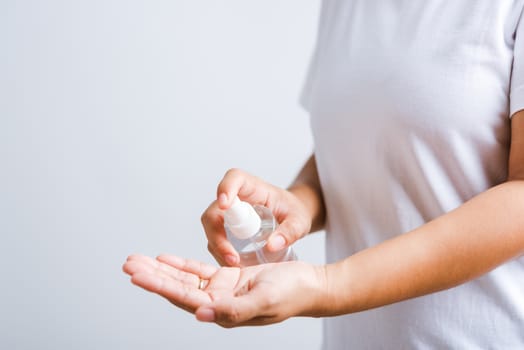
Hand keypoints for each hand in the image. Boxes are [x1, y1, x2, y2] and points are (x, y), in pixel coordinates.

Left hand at [123, 254, 325, 326]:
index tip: (137, 274)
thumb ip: (234, 310)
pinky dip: (182, 265)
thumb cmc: (292, 293)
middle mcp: (218, 303)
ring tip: (138, 260)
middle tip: (128, 264)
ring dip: (162, 269)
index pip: (184, 298)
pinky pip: (200, 271)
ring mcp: (223, 290)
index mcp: (224, 312)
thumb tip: (199, 313)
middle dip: (152, 276)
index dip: (159, 285)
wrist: (311, 284)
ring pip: (185, 279)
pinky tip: (165, 258)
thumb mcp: (265, 300)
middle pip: (178, 288)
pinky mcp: (229, 278)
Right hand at [202, 168, 311, 265]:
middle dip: (217, 235)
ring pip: (211, 227)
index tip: (224, 205)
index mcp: (253, 187)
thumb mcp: (299, 221)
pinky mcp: (226, 227)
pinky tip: (235, 265)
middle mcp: (236, 198)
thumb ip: (290, 232)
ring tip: (236, 264)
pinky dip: (221, 253)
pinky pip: (215, 239)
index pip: (234, 178)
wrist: (291, 217)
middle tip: (233, 257)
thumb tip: (272, 246)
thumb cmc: (294, 212)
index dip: (225, 188)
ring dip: (218, 247)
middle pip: (214, 210)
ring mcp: (228, 214)